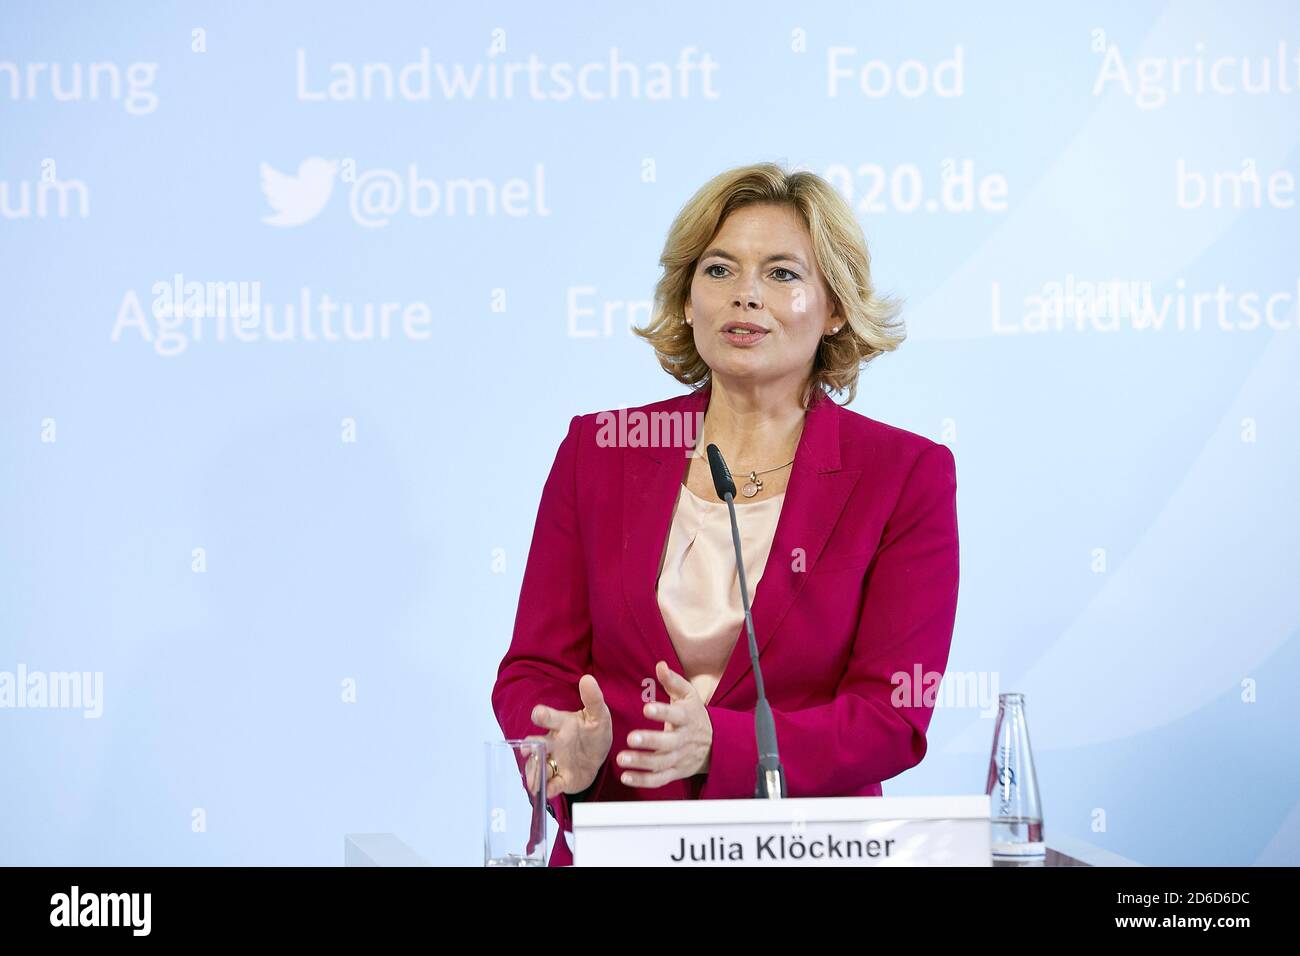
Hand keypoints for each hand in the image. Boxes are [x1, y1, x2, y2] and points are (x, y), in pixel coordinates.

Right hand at [524, 674, 612, 800]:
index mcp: (562, 724)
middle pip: (538, 745)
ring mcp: (556, 761)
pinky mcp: (563, 778)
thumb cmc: (593, 731)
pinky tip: (548, 792)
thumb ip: (593, 699)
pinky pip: (554, 784)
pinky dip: (550, 789)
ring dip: (536, 773)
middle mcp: (554, 743)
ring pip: (540, 766)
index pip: (549, 718)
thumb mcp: (599, 714)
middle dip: (531, 747)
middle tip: (528, 749)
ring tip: (533, 782)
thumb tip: (587, 679)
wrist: (598, 755)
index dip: (543, 715)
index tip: (538, 714)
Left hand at [616, 660, 712, 787]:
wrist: (714, 744)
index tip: (647, 708)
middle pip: (668, 742)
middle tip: (630, 738)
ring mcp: (679, 758)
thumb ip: (672, 681)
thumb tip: (660, 665)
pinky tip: (626, 777)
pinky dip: (643, 780)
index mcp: (686, 718)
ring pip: (661, 763)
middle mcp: (683, 739)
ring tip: (621, 759)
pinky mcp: (674, 772)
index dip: (662, 712)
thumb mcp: (688, 695)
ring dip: (641, 762)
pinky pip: (659, 779)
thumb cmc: (694, 714)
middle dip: (650, 741)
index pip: (675, 715)